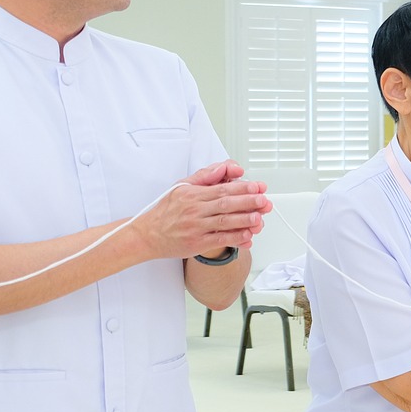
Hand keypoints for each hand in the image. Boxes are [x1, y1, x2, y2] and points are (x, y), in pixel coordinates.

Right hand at [135, 160, 270, 259]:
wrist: (146, 235)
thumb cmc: (165, 211)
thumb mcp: (181, 187)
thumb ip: (204, 176)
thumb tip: (223, 168)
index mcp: (192, 194)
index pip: (222, 188)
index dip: (242, 188)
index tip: (257, 187)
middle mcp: (194, 210)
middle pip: (226, 204)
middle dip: (248, 202)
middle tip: (264, 201)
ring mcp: (196, 227)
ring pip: (224, 222)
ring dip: (244, 220)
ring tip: (259, 217)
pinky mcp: (196, 243)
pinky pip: (219, 239)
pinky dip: (234, 238)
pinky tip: (247, 236)